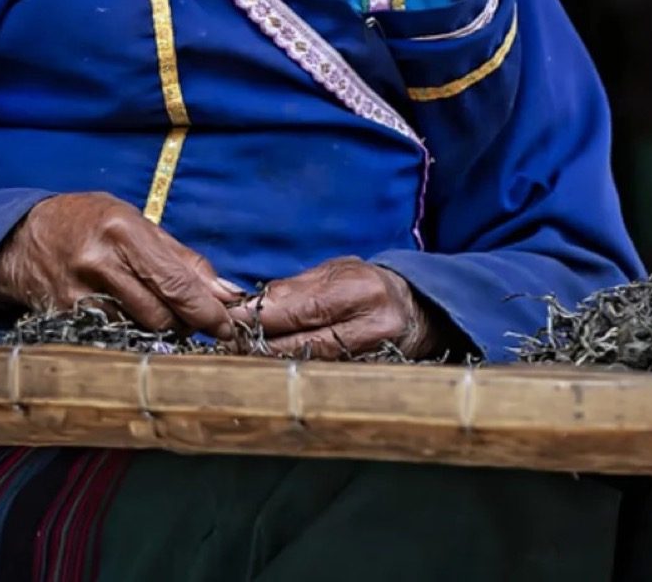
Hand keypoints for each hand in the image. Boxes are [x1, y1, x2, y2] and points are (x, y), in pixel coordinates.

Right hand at [0, 192, 239, 337]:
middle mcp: (99, 264)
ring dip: (158, 330)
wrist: (17, 238)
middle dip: (184, 322)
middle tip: (193, 319)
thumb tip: (224, 291)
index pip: (175, 283)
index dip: (207, 311)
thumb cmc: (85, 222)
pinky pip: (112, 336)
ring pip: (137, 331)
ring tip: (157, 313)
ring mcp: (78, 295)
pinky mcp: (64, 319)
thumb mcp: (135, 222)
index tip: (227, 327)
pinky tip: (127, 319)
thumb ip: (181, 259)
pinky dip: (129, 334)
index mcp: (122, 231)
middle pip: (159, 315)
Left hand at [232, 257, 438, 359]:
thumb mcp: (339, 271)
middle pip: (304, 344)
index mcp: (363, 291)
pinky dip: (295, 372)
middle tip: (230, 342)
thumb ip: (298, 288)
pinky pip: (322, 377)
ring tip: (245, 355)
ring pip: (310, 365)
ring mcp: (373, 358)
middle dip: (262, 343)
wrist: (421, 314)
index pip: (304, 309)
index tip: (232, 319)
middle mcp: (372, 327)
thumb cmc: (372, 287)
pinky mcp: (368, 380)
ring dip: (273, 361)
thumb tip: (255, 304)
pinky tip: (273, 369)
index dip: (264, 316)